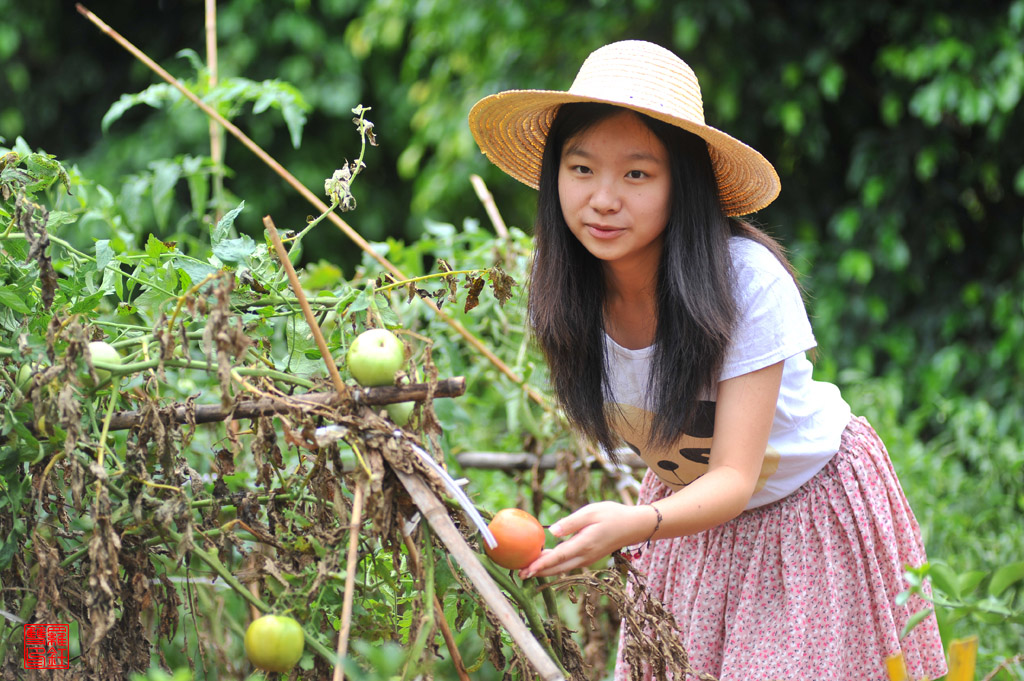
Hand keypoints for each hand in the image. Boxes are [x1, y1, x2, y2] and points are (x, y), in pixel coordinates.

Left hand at [519, 501, 656, 578]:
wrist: (633, 526)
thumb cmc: (612, 515)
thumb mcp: (591, 512)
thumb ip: (571, 522)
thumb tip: (552, 532)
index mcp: (584, 544)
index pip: (558, 557)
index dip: (540, 564)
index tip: (526, 570)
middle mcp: (585, 556)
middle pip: (557, 568)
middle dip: (537, 571)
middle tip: (518, 573)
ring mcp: (587, 559)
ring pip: (561, 567)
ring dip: (545, 569)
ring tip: (526, 568)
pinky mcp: (588, 557)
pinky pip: (567, 564)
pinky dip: (554, 564)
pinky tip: (544, 559)